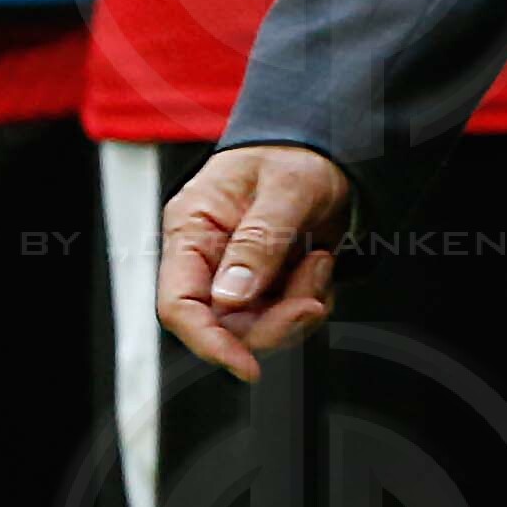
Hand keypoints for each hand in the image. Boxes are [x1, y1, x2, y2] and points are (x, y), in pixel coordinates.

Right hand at [159, 142, 352, 382]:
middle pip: (225, 325)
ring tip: (318, 258)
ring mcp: (239, 272)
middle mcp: (209, 257)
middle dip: (275, 321)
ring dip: (298, 304)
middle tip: (312, 294)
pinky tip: (319, 262)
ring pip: (259, 326)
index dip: (207, 342)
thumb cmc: (296, 150)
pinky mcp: (268, 281)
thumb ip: (259, 241)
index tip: (246, 365)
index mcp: (192, 229)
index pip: (178, 304)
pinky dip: (311, 298)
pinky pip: (285, 314)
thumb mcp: (286, 187)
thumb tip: (231, 298)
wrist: (328, 141)